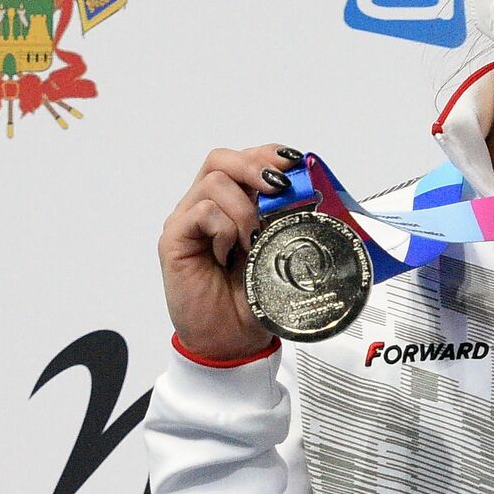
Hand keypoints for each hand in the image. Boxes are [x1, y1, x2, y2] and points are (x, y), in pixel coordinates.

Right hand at [156, 143, 301, 360]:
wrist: (232, 339)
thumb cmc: (254, 297)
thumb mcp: (282, 252)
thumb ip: (290, 222)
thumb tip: (318, 196)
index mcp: (233, 204)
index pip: (245, 160)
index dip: (268, 154)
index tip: (294, 163)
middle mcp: (207, 207)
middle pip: (221, 160)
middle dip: (254, 166)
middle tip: (278, 188)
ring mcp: (188, 222)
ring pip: (214, 182)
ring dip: (244, 208)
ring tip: (253, 241)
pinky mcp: (175, 240)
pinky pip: (201, 212)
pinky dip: (224, 228)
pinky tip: (230, 254)